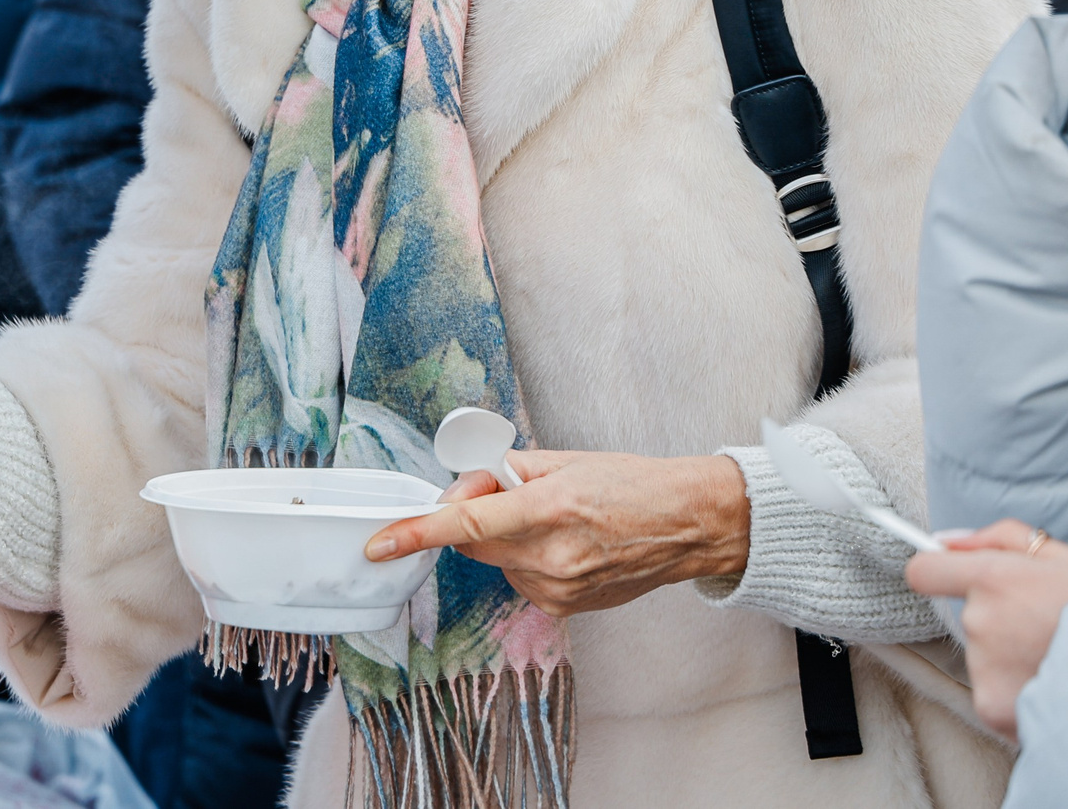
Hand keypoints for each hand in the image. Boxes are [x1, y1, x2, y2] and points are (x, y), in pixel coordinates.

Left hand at [364, 450, 750, 616]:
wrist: (687, 524)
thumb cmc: (632, 485)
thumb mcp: (565, 461)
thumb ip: (507, 474)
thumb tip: (464, 489)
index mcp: (549, 509)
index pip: (465, 524)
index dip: (415, 532)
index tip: (380, 542)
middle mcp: (551, 556)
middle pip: (471, 542)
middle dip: (469, 517)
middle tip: (502, 489)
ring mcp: (559, 588)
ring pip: (496, 562)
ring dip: (504, 539)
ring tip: (552, 518)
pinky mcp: (566, 607)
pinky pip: (522, 580)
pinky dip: (528, 559)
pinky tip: (566, 544)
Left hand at [906, 520, 1067, 737]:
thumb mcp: (1067, 557)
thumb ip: (1002, 538)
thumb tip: (948, 540)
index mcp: (993, 578)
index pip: (925, 571)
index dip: (936, 572)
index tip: (947, 577)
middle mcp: (980, 621)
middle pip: (971, 617)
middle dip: (1002, 621)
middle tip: (1048, 629)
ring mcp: (984, 667)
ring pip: (986, 657)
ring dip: (1012, 659)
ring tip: (1057, 660)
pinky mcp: (992, 707)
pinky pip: (994, 694)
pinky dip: (1017, 695)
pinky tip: (1052, 689)